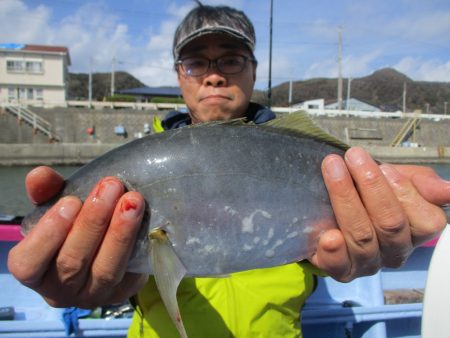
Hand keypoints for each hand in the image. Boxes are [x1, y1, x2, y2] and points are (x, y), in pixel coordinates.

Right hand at [8, 166, 147, 307]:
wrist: (103, 248)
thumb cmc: (72, 227)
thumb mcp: (57, 207)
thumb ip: (47, 191)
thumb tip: (40, 175)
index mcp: (35, 271)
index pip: (29, 262)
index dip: (49, 234)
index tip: (71, 201)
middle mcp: (60, 291)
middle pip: (73, 263)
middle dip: (93, 222)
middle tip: (111, 186)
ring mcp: (94, 296)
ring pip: (106, 272)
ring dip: (121, 233)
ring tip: (134, 201)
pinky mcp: (124, 292)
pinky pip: (132, 273)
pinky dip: (139, 246)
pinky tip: (147, 220)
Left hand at [310, 147, 448, 281]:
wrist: (328, 208)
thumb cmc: (367, 193)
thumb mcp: (396, 180)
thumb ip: (422, 183)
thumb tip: (447, 189)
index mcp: (415, 232)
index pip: (425, 221)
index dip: (405, 192)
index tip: (384, 167)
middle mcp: (395, 251)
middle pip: (390, 224)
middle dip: (371, 185)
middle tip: (354, 157)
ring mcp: (367, 263)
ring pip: (362, 236)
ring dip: (345, 199)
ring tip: (333, 170)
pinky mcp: (340, 269)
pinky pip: (339, 265)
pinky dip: (334, 251)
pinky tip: (329, 236)